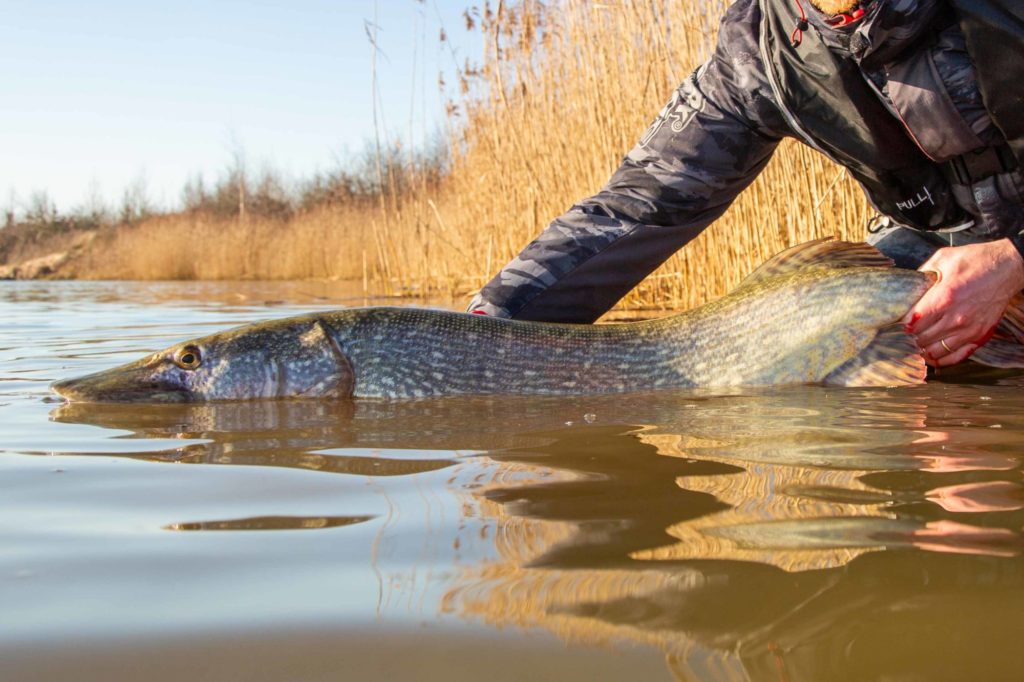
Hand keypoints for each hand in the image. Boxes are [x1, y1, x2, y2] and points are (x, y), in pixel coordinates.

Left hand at [901, 239, 1023, 366]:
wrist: (1008, 267)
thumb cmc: (975, 261)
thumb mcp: (943, 258)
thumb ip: (922, 274)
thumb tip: (906, 287)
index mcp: (944, 298)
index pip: (912, 323)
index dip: (900, 324)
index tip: (895, 322)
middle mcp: (956, 318)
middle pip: (921, 339)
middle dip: (907, 338)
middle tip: (900, 335)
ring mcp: (969, 330)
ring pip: (935, 352)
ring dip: (921, 350)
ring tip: (913, 343)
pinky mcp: (980, 337)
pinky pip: (955, 357)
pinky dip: (940, 359)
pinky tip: (931, 354)